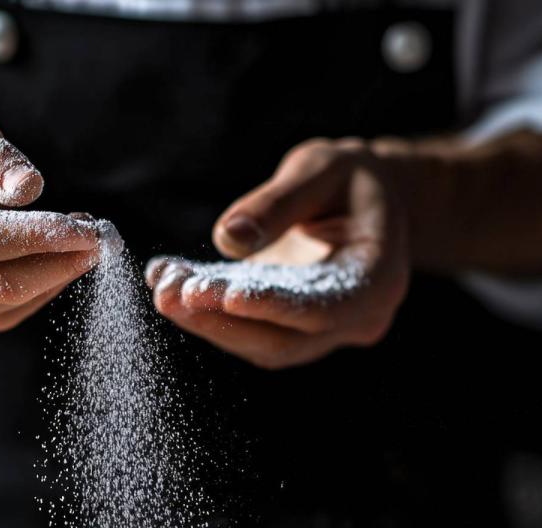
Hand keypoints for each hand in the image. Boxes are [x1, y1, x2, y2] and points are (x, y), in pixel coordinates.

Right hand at [0, 110, 99, 330]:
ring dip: (54, 275)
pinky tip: (63, 258)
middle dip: (54, 261)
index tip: (83, 227)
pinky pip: (5, 314)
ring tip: (84, 236)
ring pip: (2, 304)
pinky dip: (43, 289)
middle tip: (99, 235)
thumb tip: (29, 189)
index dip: (31, 237)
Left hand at [147, 138, 409, 368]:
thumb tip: (228, 238)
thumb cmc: (350, 178)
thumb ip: (279, 201)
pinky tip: (170, 283)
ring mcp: (324, 334)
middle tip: (170, 294)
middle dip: (223, 320)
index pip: (325, 308)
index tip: (227, 295)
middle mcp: (356, 319)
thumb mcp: (321, 169)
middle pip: (285, 340)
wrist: (367, 201)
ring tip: (163, 287)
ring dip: (207, 321)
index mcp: (379, 279)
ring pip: (262, 345)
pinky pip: (249, 333)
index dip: (275, 306)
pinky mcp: (291, 331)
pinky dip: (209, 314)